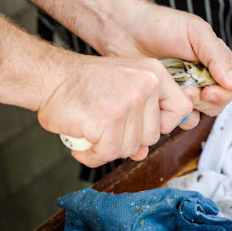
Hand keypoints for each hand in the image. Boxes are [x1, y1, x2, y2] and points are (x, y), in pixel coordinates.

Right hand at [37, 53, 193, 167]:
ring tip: (93, 135)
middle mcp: (145, 85)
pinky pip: (108, 153)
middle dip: (128, 140)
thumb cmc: (83, 83)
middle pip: (153, 136)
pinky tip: (84, 146)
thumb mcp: (122, 88)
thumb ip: (140, 117)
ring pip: (131, 148)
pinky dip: (92, 156)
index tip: (143, 126)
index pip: (181, 108)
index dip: (164, 125)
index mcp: (154, 74)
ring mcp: (128, 103)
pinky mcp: (109, 120)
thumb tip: (142, 152)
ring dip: (108, 149)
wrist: (50, 77)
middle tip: (107, 131)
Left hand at [103, 2, 231, 116]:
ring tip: (172, 94)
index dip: (224, 92)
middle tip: (188, 91)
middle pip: (218, 103)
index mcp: (215, 61)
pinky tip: (161, 101)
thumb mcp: (195, 32)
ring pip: (199, 114)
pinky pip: (176, 118)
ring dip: (188, 110)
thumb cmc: (159, 25)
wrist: (125, 30)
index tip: (208, 90)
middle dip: (205, 102)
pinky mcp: (165, 101)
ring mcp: (184, 91)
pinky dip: (171, 116)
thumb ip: (217, 56)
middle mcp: (202, 78)